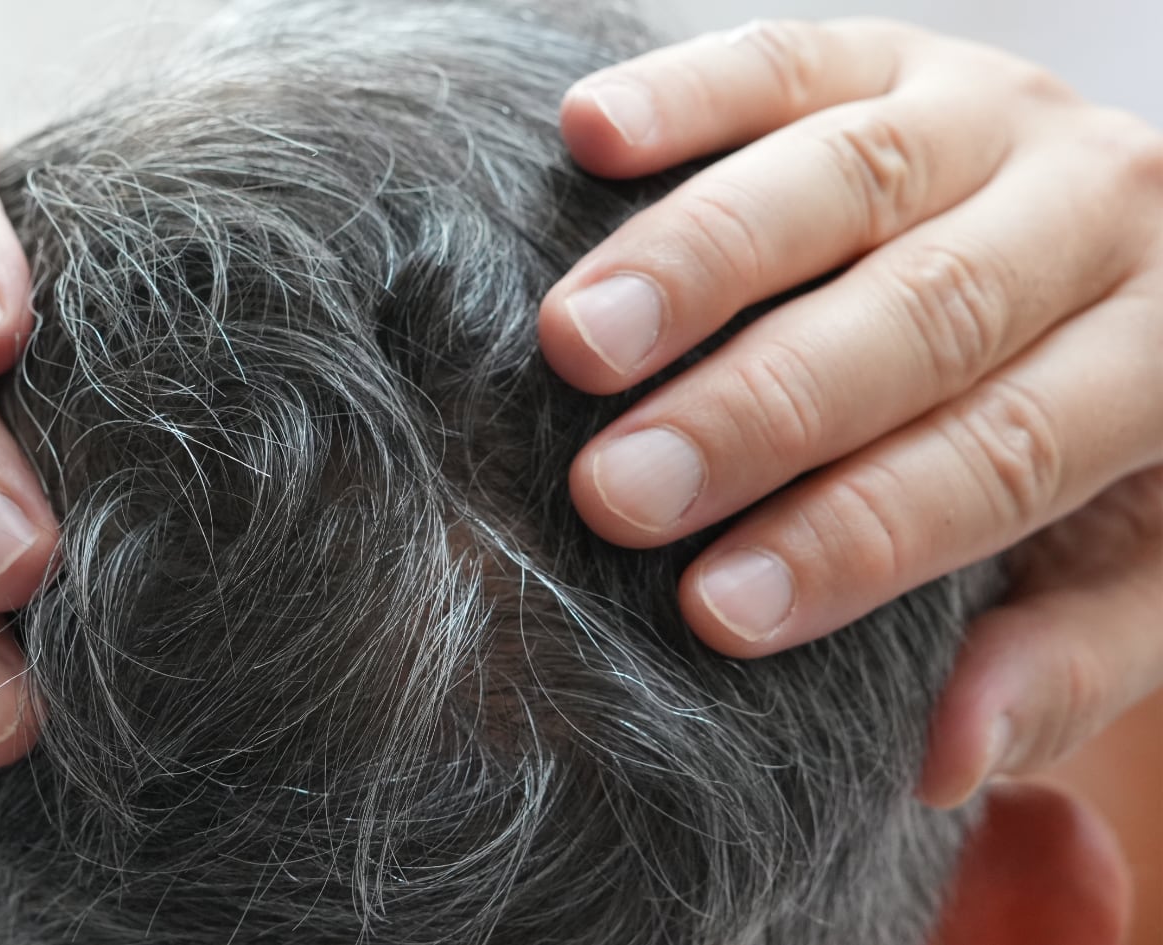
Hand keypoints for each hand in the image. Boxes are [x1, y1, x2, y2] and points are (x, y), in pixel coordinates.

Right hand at [540, 20, 1162, 805]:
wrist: (1130, 241)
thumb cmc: (1107, 436)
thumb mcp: (1132, 568)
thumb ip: (1062, 661)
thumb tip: (944, 759)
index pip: (1003, 452)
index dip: (858, 537)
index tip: (715, 612)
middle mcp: (1092, 207)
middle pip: (923, 312)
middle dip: (759, 408)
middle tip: (615, 490)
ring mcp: (986, 110)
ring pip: (845, 174)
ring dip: (695, 260)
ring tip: (574, 343)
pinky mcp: (891, 53)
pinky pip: (787, 56)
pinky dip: (686, 93)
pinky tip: (588, 136)